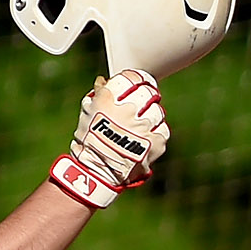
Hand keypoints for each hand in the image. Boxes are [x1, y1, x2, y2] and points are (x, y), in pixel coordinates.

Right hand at [49, 69, 168, 208]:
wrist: (97, 172)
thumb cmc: (89, 140)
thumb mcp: (87, 112)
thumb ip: (98, 94)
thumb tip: (104, 81)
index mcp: (108, 99)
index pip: (131, 77)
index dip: (137, 78)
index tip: (140, 81)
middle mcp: (127, 111)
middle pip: (148, 92)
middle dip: (147, 95)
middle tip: (144, 102)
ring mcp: (143, 127)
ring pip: (158, 110)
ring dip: (152, 115)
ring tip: (142, 125)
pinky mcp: (155, 142)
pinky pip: (163, 129)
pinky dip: (157, 132)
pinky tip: (146, 138)